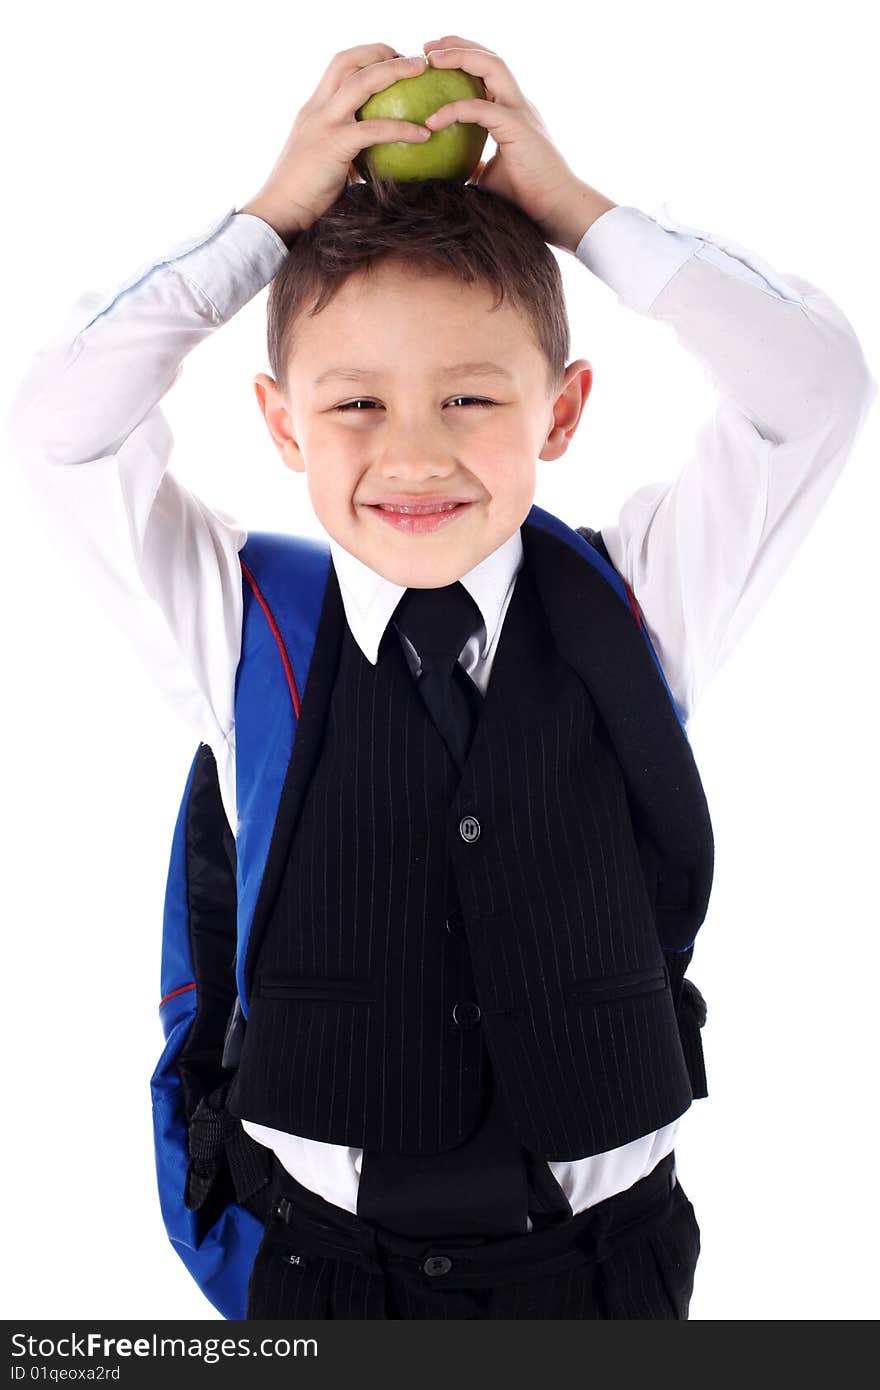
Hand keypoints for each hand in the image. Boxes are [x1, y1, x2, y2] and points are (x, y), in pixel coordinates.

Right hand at [238, 44, 430, 239]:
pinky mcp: (334, 145)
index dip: (367, 56)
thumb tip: (372, 159)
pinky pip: (374, 130)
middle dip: (382, 51)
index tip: (393, 60)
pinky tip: (423, 134)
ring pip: (361, 82)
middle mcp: (317, 108)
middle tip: (414, 58)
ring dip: (395, 71)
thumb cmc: (304, 196)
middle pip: (349, 62)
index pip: (339, 66)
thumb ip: (344, 152)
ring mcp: (324, 124)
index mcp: (314, 109)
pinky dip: (402, 129)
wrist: (280, 211)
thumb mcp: (324, 162)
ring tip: (422, 71)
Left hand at [422, 36, 614, 252]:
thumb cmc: (526, 197)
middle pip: (490, 58)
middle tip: (427, 48)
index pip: (489, 73)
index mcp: (512, 112)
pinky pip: (480, 109)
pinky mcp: (517, 126)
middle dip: (459, 45)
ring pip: (491, 66)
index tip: (434, 60)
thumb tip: (446, 170)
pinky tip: (432, 120)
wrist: (556, 209)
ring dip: (460, 57)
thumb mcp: (489, 177)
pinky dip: (454, 110)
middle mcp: (518, 104)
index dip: (464, 60)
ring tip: (431, 58)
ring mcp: (520, 111)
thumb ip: (472, 164)